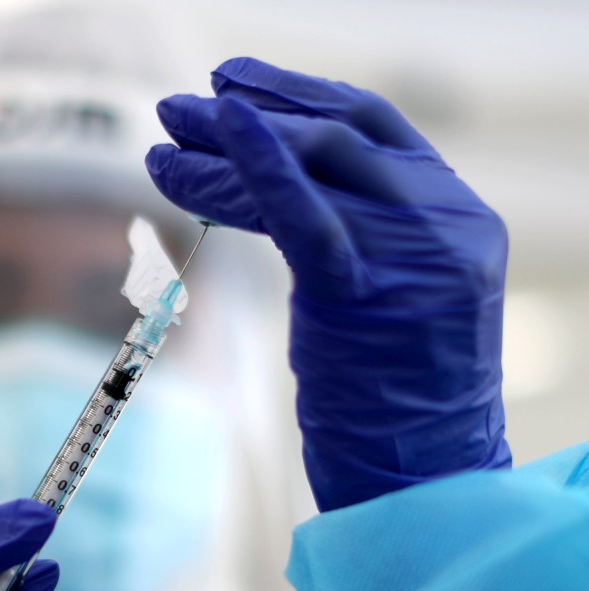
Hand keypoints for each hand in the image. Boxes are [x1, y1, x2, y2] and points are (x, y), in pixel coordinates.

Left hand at [146, 57, 510, 509]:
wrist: (425, 478)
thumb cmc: (395, 396)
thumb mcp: (390, 295)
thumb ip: (356, 234)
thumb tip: (266, 186)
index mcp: (456, 212)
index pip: (370, 124)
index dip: (296, 95)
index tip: (231, 83)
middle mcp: (445, 220)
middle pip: (333, 135)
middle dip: (247, 114)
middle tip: (177, 108)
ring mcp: (417, 252)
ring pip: (308, 168)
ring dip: (223, 147)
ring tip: (161, 137)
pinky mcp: (369, 292)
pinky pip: (303, 215)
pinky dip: (258, 168)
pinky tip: (218, 134)